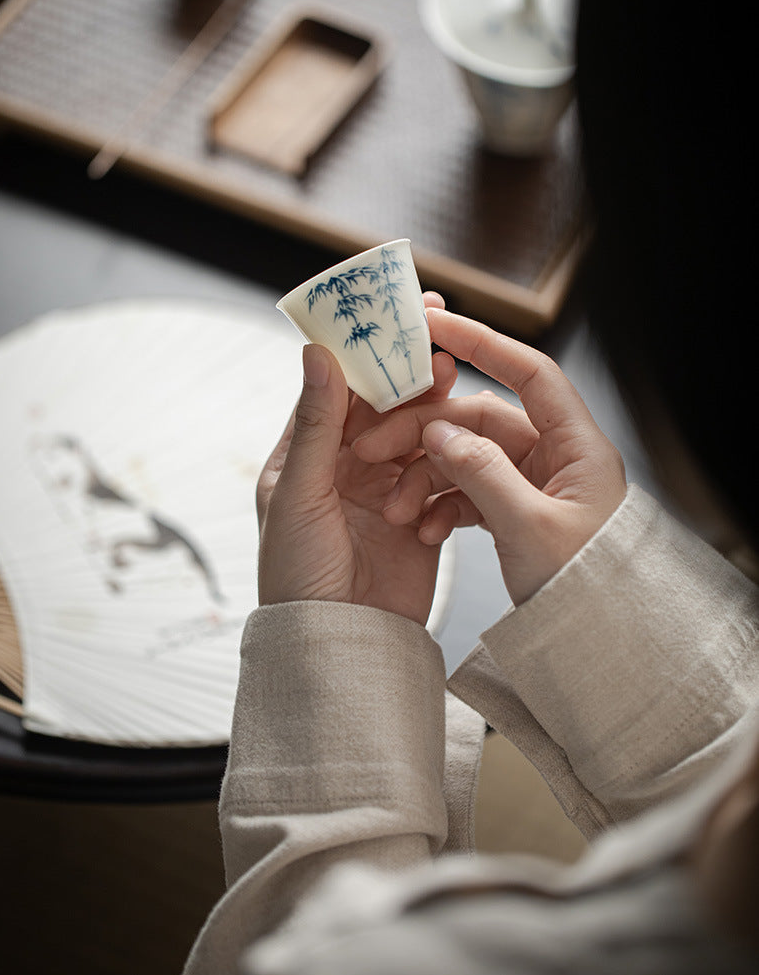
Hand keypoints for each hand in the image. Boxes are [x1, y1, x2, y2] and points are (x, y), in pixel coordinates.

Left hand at [256, 295, 457, 624]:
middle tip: (439, 340)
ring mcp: (386, 489)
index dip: (364, 349)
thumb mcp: (299, 495)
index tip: (392, 314)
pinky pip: (441, 472)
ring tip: (453, 382)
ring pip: (417, 432)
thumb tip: (318, 353)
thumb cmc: (296, 576)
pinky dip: (448, 459)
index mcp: (306, 454)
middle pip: (383, 404)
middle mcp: (346, 466)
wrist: (338, 646)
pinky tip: (458, 449)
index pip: (337, 387)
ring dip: (433, 409)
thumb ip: (316, 425)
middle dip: (409, 371)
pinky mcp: (421, 514)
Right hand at [352, 308, 626, 605]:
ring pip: (468, 457)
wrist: (597, 648)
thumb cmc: (586, 592)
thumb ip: (482, 473)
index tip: (436, 325)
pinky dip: (442, 505)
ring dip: (427, 476)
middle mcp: (557, 458)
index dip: (483, 341)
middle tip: (376, 449)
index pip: (529, 371)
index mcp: (577, 448)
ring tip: (399, 509)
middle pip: (482, 419)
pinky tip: (421, 528)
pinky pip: (471, 492)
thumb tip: (439, 432)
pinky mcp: (519, 512)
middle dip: (427, 434)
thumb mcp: (529, 530)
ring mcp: (536, 485)